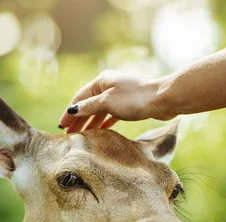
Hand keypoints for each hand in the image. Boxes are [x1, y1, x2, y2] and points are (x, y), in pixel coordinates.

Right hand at [58, 70, 174, 132]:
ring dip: (91, 122)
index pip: (80, 98)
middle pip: (89, 104)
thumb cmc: (135, 99)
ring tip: (83, 136)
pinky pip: (112, 114)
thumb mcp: (108, 102)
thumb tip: (73, 110)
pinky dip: (104, 122)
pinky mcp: (130, 104)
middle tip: (69, 135)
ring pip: (100, 110)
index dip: (70, 112)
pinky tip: (100, 131)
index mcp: (102, 81)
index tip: (61, 126)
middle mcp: (109, 85)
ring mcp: (120, 95)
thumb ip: (89, 106)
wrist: (163, 100)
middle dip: (79, 119)